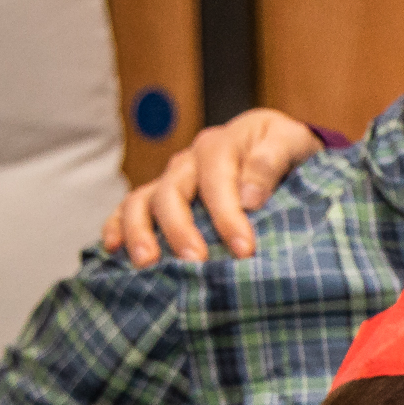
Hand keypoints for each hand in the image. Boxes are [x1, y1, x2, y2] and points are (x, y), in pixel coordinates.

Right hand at [99, 108, 324, 265]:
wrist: (278, 143)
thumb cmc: (287, 147)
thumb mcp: (290, 142)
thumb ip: (271, 162)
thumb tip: (248, 198)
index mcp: (220, 145)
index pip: (217, 182)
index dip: (227, 217)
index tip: (243, 251)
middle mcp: (189, 160)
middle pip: (172, 192)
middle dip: (181, 230)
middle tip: (195, 263)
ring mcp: (171, 177)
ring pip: (142, 199)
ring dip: (140, 231)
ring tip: (147, 263)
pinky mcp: (161, 193)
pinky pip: (130, 206)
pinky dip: (117, 225)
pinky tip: (113, 249)